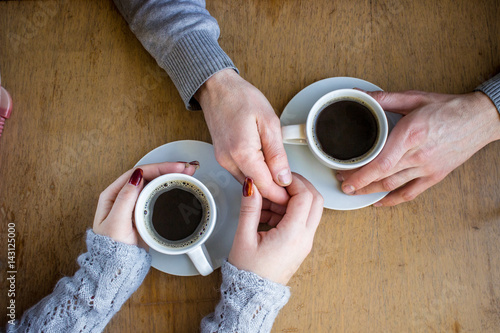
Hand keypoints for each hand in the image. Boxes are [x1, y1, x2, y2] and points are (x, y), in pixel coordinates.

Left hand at [93, 161, 197, 247]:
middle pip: (149, 175)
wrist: (117, 266)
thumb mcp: (117, 222)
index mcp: (113, 194)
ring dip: (171, 175)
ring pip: (154, 183)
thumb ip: (126, 198)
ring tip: (187, 173)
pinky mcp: (144, 211)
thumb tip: (137, 176)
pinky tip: (179, 184)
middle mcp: (124, 195)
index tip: (176, 168)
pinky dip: (170, 187)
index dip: (159, 168)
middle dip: (169, 169)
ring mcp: (135, 202)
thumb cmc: (112, 247)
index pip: (138, 173)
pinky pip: (158, 194)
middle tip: (187, 168)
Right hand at [195, 69, 291, 204]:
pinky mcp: (222, 158)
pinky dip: (255, 175)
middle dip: (274, 192)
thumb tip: (284, 178)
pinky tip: (266, 167)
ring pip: (248, 183)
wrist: (217, 89)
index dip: (281, 194)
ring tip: (281, 176)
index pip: (265, 186)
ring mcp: (224, 161)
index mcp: (242, 153)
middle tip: (291, 187)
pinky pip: (242, 174)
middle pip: (256, 189)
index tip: (293, 195)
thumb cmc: (241, 98)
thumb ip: (277, 154)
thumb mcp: (269, 123)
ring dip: (264, 183)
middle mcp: (229, 161)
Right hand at [228, 174, 323, 284]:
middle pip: (316, 200)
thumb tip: (251, 185)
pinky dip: (288, 211)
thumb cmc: (248, 272)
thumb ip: (249, 207)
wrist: (252, 295)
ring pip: (310, 209)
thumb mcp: (244, 236)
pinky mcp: (300, 244)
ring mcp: (305, 242)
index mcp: (293, 235)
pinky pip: (302, 220)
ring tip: (266, 201)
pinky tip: (266, 213)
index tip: (279, 177)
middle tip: (279, 182)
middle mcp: (304, 238)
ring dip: (291, 199)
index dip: (293, 181)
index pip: (305, 197)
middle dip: (299, 186)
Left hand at [337, 90, 499, 205]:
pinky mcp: (435, 176)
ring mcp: (427, 168)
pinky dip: (393, 200)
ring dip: (370, 191)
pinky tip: (379, 202)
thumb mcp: (414, 98)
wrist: (480, 118)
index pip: (380, 162)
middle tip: (343, 182)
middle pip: (382, 176)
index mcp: (411, 134)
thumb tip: (359, 94)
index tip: (344, 177)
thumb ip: (384, 98)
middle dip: (358, 183)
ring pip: (393, 186)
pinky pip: (411, 193)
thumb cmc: (448, 108)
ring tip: (355, 191)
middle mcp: (418, 154)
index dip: (360, 175)